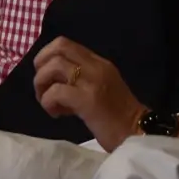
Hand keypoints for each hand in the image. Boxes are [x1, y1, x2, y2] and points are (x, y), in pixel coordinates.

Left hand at [33, 39, 147, 149]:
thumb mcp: (102, 89)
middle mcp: (96, 66)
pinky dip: (48, 102)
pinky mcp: (88, 100)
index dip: (47, 57)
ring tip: (48, 103)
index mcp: (99, 62)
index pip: (65, 44)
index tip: (48, 78)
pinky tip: (56, 114)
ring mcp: (92, 81)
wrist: (138, 134)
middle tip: (43, 88)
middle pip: (57, 47)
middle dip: (40, 66)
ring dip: (42, 85)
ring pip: (53, 66)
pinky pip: (56, 91)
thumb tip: (54, 85)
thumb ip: (81, 81)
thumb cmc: (118, 118)